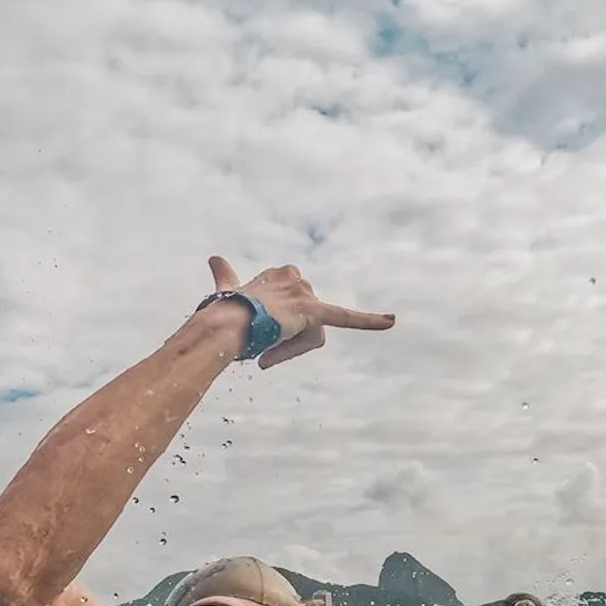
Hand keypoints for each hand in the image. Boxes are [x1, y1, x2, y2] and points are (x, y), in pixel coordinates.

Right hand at [208, 256, 395, 368]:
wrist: (223, 323)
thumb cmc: (223, 311)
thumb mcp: (227, 289)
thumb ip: (225, 274)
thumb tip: (213, 258)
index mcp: (281, 274)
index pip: (291, 308)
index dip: (275, 327)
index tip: (256, 332)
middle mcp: (296, 278)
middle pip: (304, 322)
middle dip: (285, 339)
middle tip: (261, 343)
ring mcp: (304, 293)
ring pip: (310, 334)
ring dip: (290, 346)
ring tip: (267, 346)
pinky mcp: (312, 311)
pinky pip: (346, 317)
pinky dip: (370, 321)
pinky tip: (391, 321)